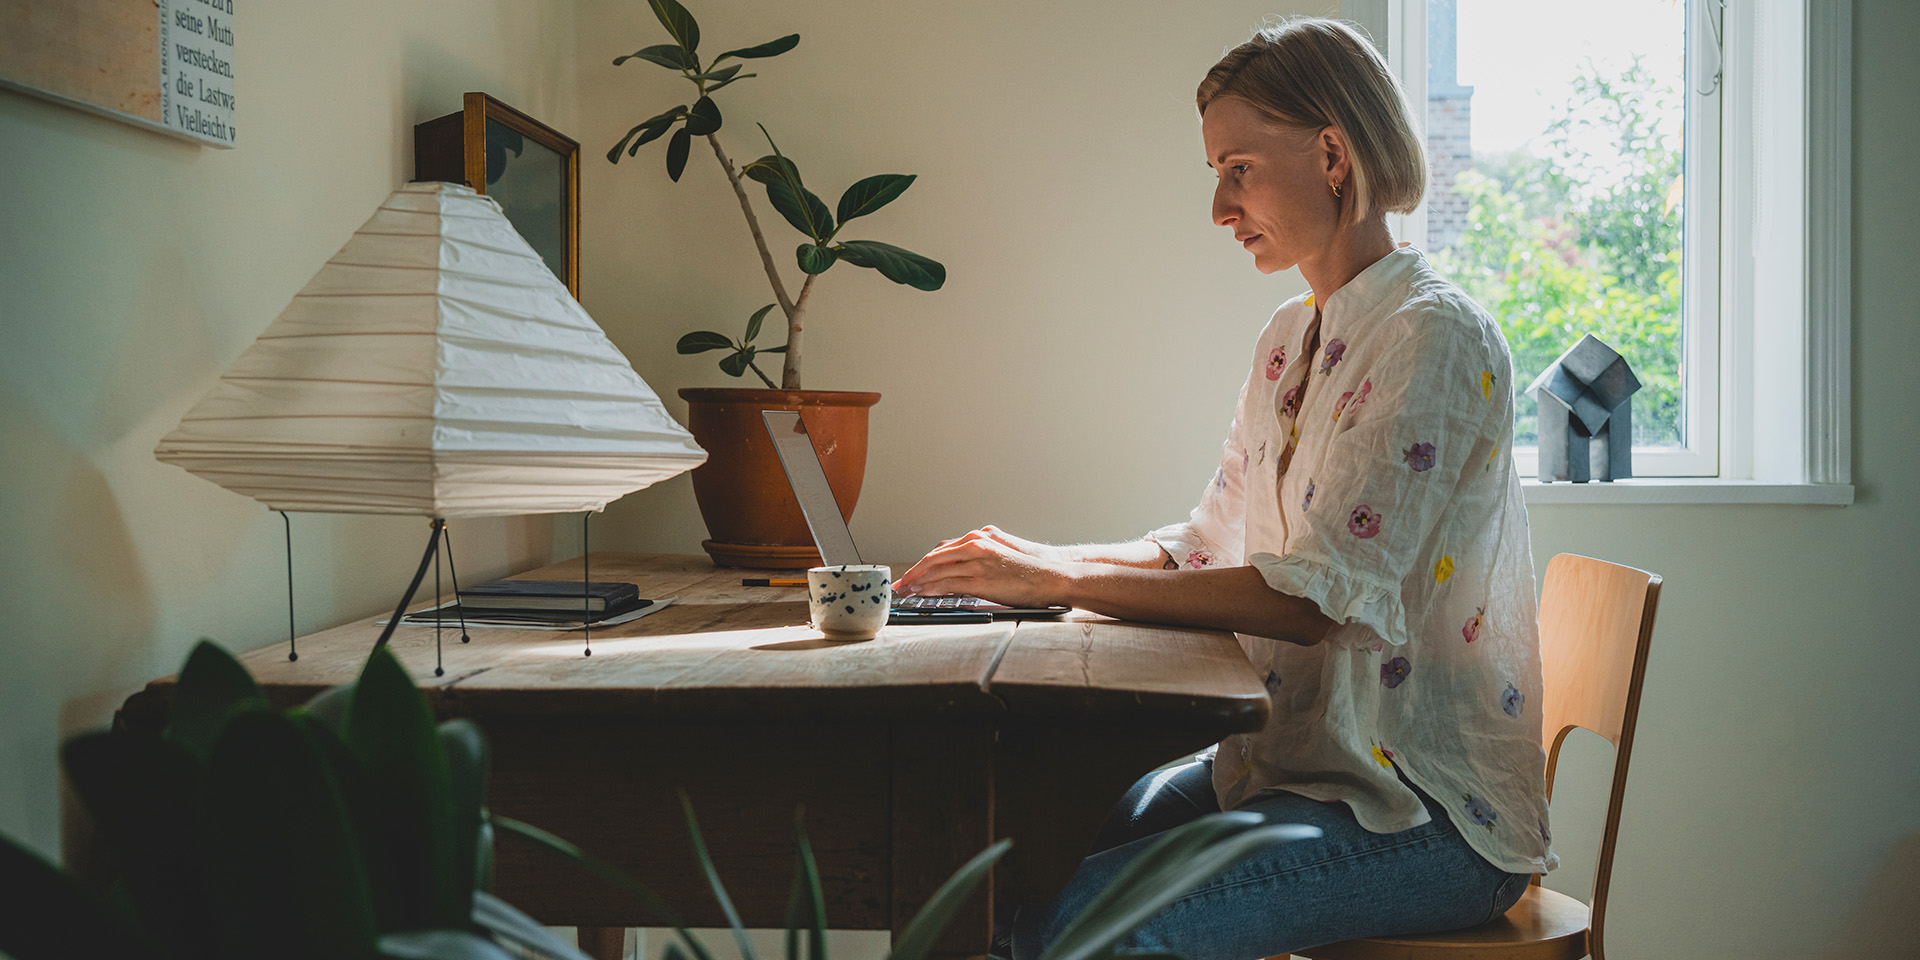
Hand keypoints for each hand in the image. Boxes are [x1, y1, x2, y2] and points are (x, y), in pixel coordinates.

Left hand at [894, 528, 1070, 607]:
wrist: (1052, 575)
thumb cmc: (1029, 569)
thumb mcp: (1000, 554)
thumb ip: (977, 558)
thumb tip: (957, 571)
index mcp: (978, 538)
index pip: (941, 550)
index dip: (922, 563)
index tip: (911, 574)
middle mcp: (974, 544)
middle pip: (933, 558)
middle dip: (913, 572)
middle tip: (899, 584)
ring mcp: (977, 561)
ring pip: (937, 570)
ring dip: (917, 582)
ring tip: (905, 591)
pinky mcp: (981, 579)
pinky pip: (948, 584)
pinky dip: (931, 589)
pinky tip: (921, 594)